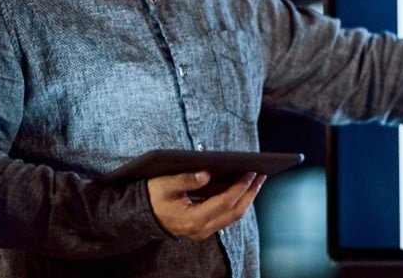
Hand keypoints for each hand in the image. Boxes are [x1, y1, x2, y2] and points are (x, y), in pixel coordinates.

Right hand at [147, 171, 265, 239]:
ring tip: (256, 181)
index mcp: (192, 219)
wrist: (141, 216)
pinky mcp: (204, 228)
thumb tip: (206, 173)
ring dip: (247, 198)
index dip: (240, 187)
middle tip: (261, 175)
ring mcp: (203, 231)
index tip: (251, 172)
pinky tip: (242, 189)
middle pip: (234, 212)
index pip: (224, 203)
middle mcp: (201, 229)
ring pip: (233, 216)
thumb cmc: (152, 197)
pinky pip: (227, 217)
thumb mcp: (165, 184)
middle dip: (250, 193)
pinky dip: (237, 203)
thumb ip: (186, 179)